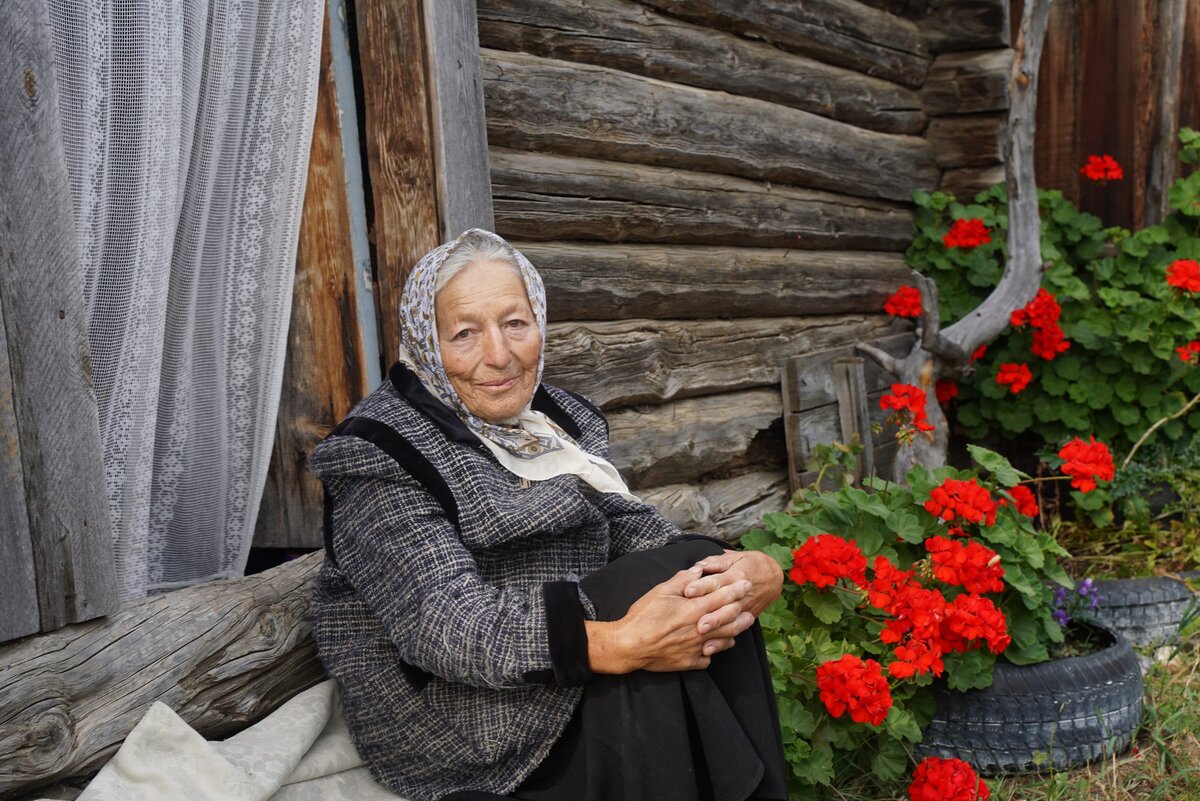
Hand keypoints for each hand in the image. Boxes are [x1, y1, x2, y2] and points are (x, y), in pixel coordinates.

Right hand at [585, 567, 754, 673]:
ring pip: (725, 639)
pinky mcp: (690, 662)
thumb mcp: (660, 591)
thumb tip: (698, 570)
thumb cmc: (643, 615)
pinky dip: (716, 649)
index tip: (747, 584)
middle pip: (730, 618)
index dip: (737, 589)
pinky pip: (710, 657)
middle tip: (751, 603)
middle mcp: (701, 628)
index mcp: (694, 609)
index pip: (723, 597)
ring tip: (744, 623)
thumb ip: (682, 580)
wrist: (630, 645)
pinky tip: (718, 644)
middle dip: (742, 608)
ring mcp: (697, 647)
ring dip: (737, 630)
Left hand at [684, 550, 783, 632]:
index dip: (703, 586)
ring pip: (731, 621)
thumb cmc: (750, 564)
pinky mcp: (746, 619)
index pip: (718, 581)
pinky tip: (709, 649)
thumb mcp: (735, 557)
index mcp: (737, 575)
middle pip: (726, 605)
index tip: (688, 591)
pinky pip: (735, 632)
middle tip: (697, 622)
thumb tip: (697, 566)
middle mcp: (742, 594)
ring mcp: (745, 608)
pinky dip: (722, 642)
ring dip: (717, 629)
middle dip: (712, 614)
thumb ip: (716, 562)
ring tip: (702, 634)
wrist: (774, 576)